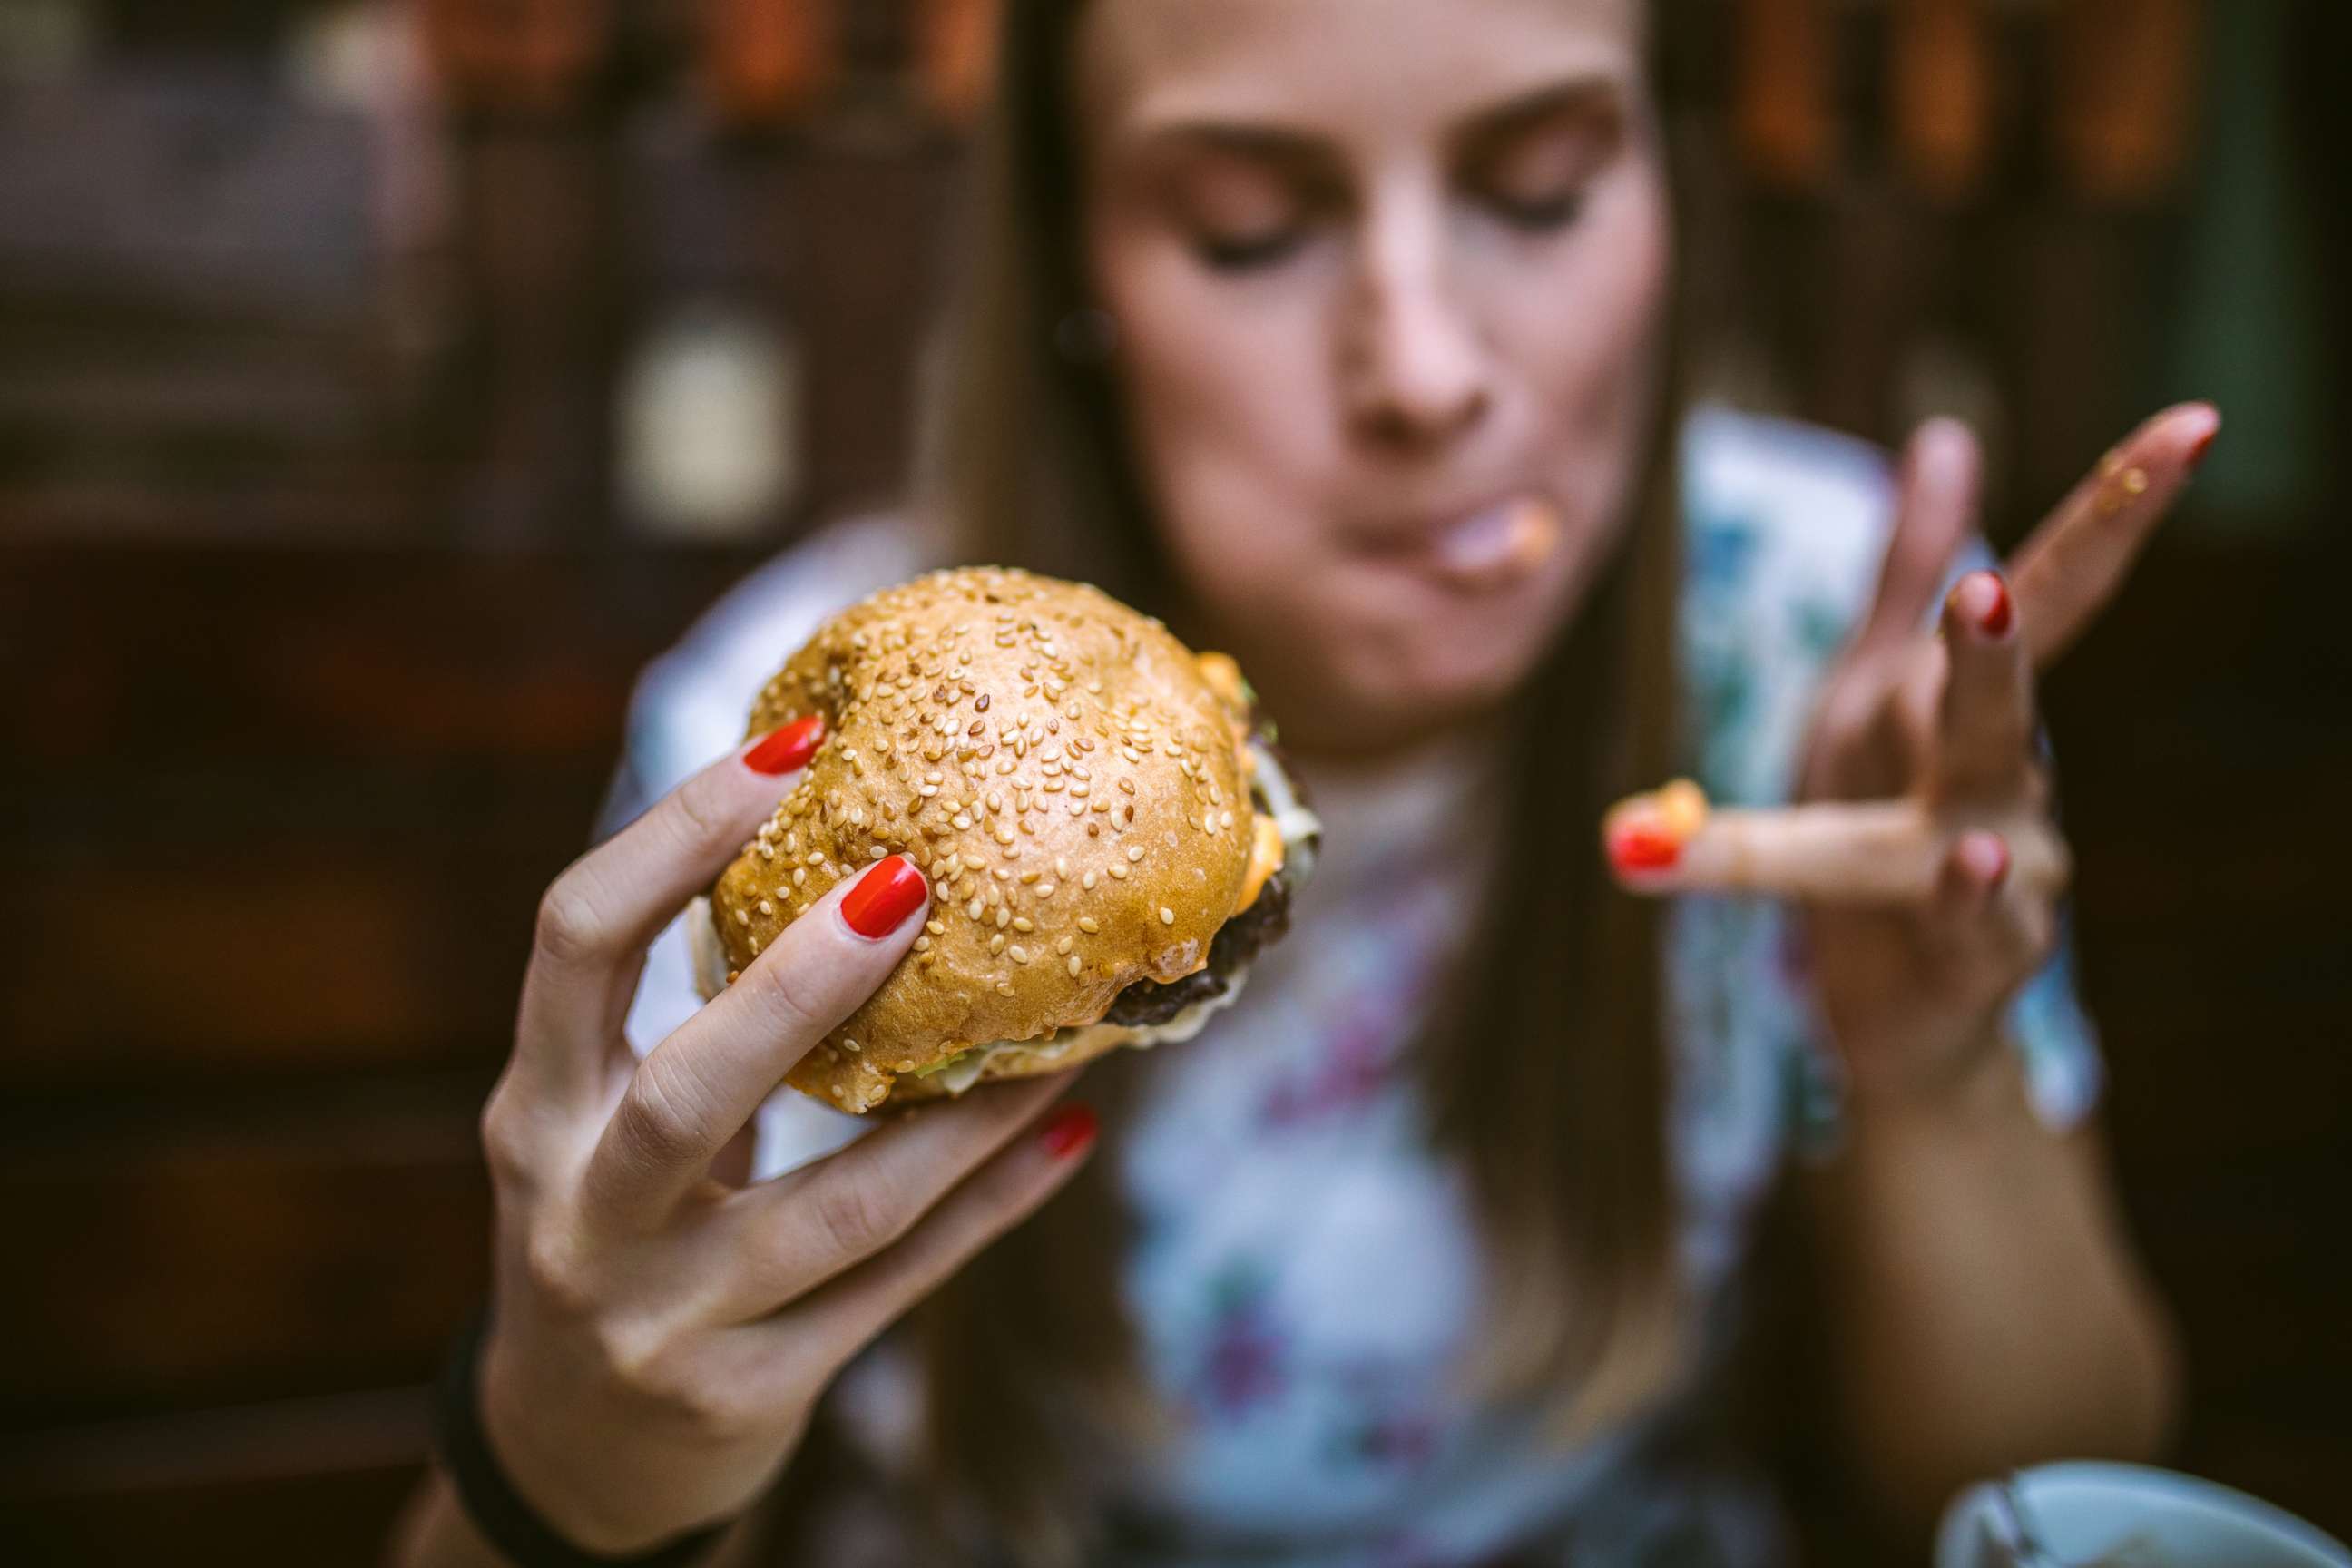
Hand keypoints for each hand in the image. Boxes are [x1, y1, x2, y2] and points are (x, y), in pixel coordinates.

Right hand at [473, 725, 1096, 1551]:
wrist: (573, 1452)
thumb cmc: (615, 1228)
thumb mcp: (602, 1122)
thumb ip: (686, 1016)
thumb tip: (857, 846)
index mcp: (538, 1108)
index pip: (574, 943)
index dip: (672, 838)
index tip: (791, 749)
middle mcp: (581, 1213)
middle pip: (685, 1092)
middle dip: (798, 986)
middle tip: (912, 880)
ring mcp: (662, 1318)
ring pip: (830, 1212)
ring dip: (958, 1119)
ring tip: (1058, 1036)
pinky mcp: (749, 1393)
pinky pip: (894, 1289)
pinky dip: (989, 1209)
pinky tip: (1069, 1136)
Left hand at [1606, 404, 2218, 1105]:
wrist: (1892, 1008)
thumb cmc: (1881, 831)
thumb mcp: (1870, 693)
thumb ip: (1904, 571)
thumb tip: (1946, 436)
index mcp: (1965, 705)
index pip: (2049, 594)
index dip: (2116, 510)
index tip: (2196, 425)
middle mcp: (2009, 777)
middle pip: (2007, 695)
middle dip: (2001, 642)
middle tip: (1987, 587)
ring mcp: (2013, 868)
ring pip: (1987, 809)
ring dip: (1978, 763)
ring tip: (1972, 724)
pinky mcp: (1981, 957)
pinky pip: (1972, 925)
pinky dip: (1967, 896)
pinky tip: (1971, 861)